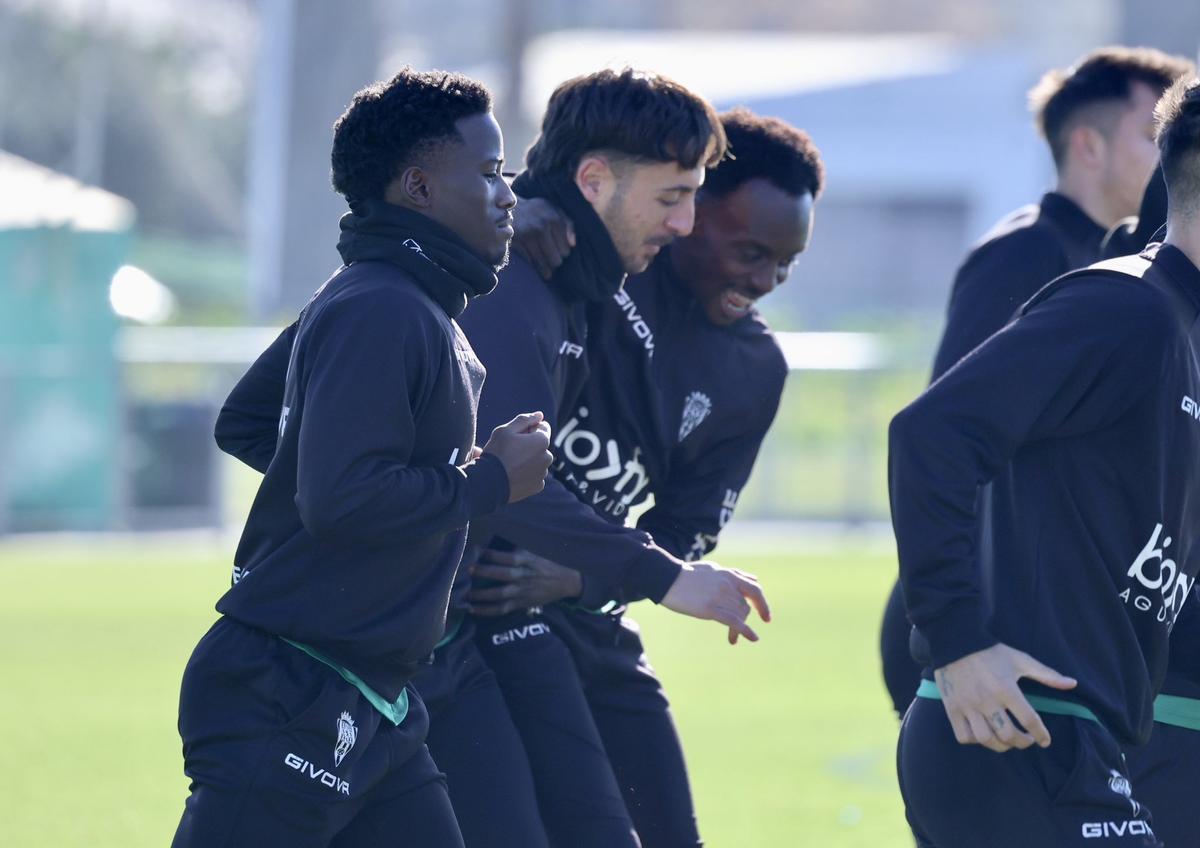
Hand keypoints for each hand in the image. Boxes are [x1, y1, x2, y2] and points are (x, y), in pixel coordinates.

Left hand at [467, 547, 582, 615]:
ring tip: (465, 594)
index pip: (506, 557)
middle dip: (484, 572)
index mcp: (526, 561)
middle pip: (501, 575)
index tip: (475, 550)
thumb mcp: (534, 552)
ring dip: (481, 595)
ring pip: (499, 595)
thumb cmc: (545, 564)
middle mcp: (523, 577)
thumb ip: (516, 549)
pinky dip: (487, 611)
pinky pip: (501, 609)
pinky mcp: (521, 604)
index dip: (490, 554)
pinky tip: (473, 610)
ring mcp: (522, 592)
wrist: (565, 582)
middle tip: (468, 570)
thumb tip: (493, 543)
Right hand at [481, 413, 551, 502]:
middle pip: (540, 445)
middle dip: (530, 444)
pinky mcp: (537, 486)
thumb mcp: (506, 430)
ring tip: (511, 463)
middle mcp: (547, 457)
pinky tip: (513, 474)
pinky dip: (527, 474)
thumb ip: (525, 420)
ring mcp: (543, 473)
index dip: (529, 428)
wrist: (489, 483)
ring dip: (529, 459)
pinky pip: (534, 475)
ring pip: (537, 461)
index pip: (542, 427)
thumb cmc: (497, 453)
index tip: (516, 436)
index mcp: (542, 440)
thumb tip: (539, 415)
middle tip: (511, 450)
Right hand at [512, 197, 574, 278]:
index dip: (563, 253)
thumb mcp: (554, 210)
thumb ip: (568, 225)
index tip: (559, 251)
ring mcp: (527, 236)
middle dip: (555, 260)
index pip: (565, 250)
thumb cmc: (537, 211)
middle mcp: (541, 227)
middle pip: (556, 260)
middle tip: (552, 258)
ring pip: (543, 264)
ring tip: (547, 268)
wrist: (510, 208)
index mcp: (554, 219)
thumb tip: (573, 244)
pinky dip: (535, 267)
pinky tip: (537, 267)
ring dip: (546, 268)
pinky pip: (531, 262)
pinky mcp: (516, 242)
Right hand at [660, 562, 770, 643]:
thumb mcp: (711, 569)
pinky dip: (746, 631)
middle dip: (744, 620)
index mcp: (728, 574)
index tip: (766, 617)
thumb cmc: (685, 574)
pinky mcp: (709, 608)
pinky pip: (734, 621)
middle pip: (745, 606)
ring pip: (740, 615)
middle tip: (740, 632)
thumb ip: (729, 575)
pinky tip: (753, 638)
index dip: (763, 604)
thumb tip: (746, 579)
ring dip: (741, 628)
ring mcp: (719, 596)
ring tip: (732, 638)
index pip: (754, 589)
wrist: (666, 578)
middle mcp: (727, 584)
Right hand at [933, 643, 1076, 751]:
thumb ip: (1046, 674)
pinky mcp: (952, 709)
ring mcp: (968, 706)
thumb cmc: (991, 652)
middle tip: (1026, 739)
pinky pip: (964, 736)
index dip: (1041, 734)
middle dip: (1022, 743)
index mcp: (1006, 688)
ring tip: (1006, 741)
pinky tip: (983, 734)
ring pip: (986, 739)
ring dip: (1000, 745)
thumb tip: (1073, 684)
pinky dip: (975, 741)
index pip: (1029, 720)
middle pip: (1008, 734)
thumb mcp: (1020, 660)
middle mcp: (987, 700)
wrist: (955, 642)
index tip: (1045, 740)